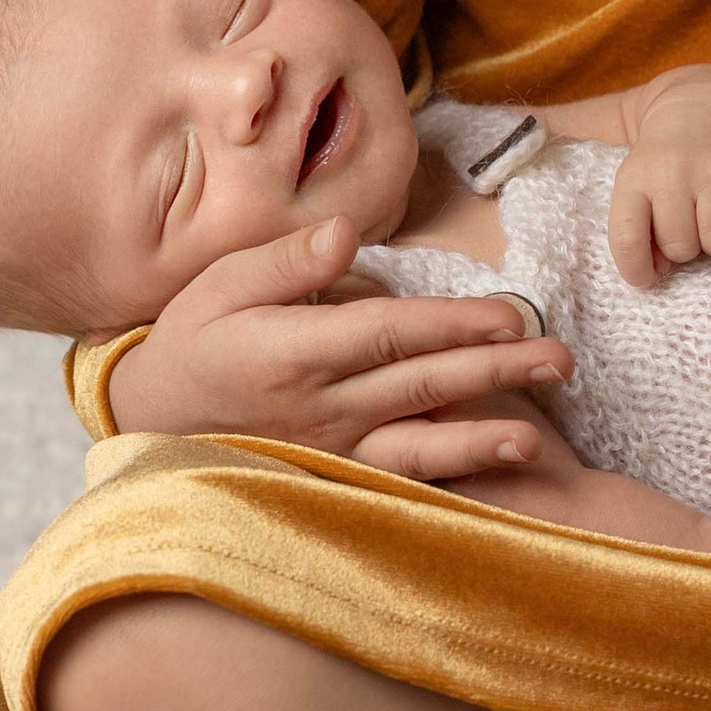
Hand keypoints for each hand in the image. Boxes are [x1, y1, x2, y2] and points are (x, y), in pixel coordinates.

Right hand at [103, 215, 574, 477]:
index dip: (451, 324)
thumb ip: (289, 262)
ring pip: (419, 444)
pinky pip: (403, 478)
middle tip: (559, 357)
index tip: (508, 315)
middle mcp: (320, 407)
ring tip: (538, 431)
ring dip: (483, 435)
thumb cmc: (193, 340)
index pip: (388, 334)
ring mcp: (331, 450)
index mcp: (294, 352)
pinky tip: (497, 465)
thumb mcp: (222, 284)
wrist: (151, 422)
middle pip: (422, 385)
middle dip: (495, 370)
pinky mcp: (337, 477)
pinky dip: (452, 474)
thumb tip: (347, 232)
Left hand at [607, 68, 710, 291]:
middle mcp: (673, 171)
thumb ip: (630, 228)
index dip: (637, 270)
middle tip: (687, 227)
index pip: (627, 237)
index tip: (648, 276)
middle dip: (685, 249)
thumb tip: (653, 272)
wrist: (704, 99)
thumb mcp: (630, 179)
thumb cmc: (663, 158)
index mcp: (635, 177)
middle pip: (680, 246)